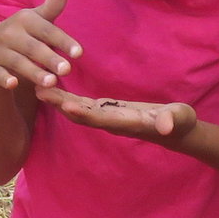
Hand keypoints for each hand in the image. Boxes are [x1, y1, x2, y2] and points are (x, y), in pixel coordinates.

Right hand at [0, 0, 79, 90]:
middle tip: (67, 70)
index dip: (63, 41)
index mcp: (25, 20)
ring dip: (34, 72)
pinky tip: (13, 84)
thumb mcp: (37, 19)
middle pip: (33, 48)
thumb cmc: (23, 33)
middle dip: (50, 59)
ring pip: (18, 62)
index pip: (47, 31)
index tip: (80, 53)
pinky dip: (4, 79)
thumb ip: (53, 5)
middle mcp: (10, 34)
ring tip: (51, 82)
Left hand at [34, 86, 194, 143]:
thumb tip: (166, 125)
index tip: (65, 105)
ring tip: (39, 87)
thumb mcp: (180, 119)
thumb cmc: (180, 122)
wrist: (176, 130)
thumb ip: (172, 121)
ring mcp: (108, 117)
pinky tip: (55, 87)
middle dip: (61, 105)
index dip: (83, 113)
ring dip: (60, 101)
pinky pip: (83, 104)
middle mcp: (112, 123)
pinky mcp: (107, 110)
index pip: (100, 119)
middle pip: (82, 115)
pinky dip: (68, 97)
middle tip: (40, 91)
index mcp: (126, 124)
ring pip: (79, 109)